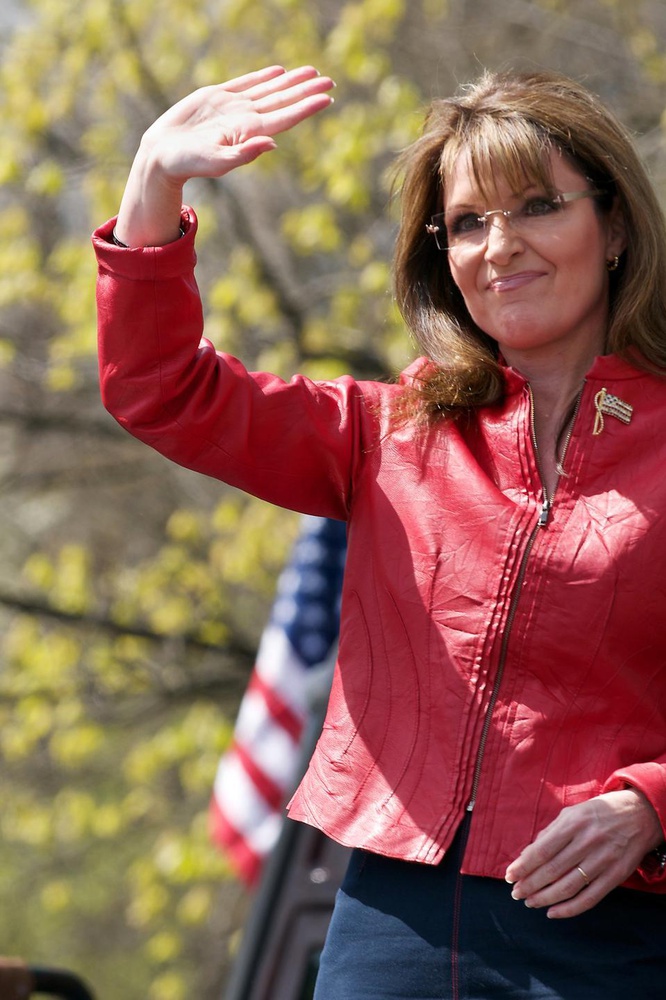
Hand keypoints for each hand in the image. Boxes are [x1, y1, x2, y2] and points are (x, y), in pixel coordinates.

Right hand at [115, 65, 334, 246]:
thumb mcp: (216, 163)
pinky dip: (264, 77)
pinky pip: (246, 83)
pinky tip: (278, 72)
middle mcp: (246, 119)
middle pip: (283, 101)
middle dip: (306, 90)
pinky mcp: (217, 97)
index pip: (285, 117)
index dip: (306, 107)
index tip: (327, 98)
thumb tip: (272, 144)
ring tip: (311, 72)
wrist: (162, 156)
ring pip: (269, 89)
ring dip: (291, 81)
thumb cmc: (188, 164)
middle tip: (330, 80)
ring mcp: (233, 107)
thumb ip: (244, 154)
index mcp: (250, 132)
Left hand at [504, 789, 662, 918]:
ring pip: (568, 887)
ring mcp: (603, 860)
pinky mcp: (615, 876)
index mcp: (573, 823)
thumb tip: (526, 855)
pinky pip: (589, 898)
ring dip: (545, 898)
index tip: (510, 876)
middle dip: (530, 885)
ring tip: (529, 902)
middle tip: (516, 893)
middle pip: (552, 870)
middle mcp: (587, 842)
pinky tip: (552, 912)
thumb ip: (549, 833)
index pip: (542, 850)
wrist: (638, 815)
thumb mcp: (571, 813)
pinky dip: (569, 909)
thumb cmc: (597, 814)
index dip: (523, 866)